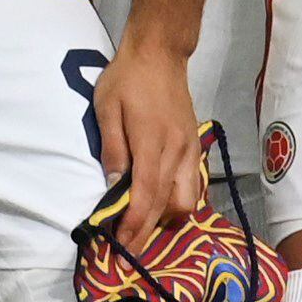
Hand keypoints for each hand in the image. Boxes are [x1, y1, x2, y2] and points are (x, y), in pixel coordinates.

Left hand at [88, 36, 206, 248]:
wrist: (160, 55)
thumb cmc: (127, 80)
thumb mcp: (107, 109)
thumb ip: (112, 149)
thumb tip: (112, 187)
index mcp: (152, 144)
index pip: (146, 197)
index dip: (135, 226)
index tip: (121, 247)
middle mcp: (177, 152)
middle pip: (172, 206)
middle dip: (150, 230)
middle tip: (130, 247)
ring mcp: (190, 150)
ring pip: (188, 199)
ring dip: (167, 218)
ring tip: (144, 226)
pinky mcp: (195, 146)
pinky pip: (194, 184)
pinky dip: (180, 201)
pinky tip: (164, 205)